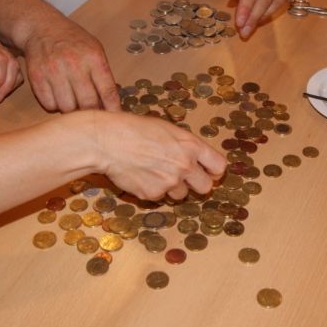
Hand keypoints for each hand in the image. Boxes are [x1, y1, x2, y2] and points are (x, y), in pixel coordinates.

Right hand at [22, 17, 120, 112]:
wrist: (42, 28)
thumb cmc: (73, 42)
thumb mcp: (95, 50)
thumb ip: (104, 75)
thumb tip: (112, 105)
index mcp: (94, 58)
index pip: (108, 92)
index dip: (113, 110)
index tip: (114, 119)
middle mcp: (74, 64)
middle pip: (88, 104)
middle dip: (92, 113)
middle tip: (92, 113)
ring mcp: (54, 71)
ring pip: (67, 108)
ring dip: (72, 110)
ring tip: (73, 101)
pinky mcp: (37, 77)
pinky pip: (49, 104)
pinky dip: (55, 105)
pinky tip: (58, 95)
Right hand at [91, 112, 225, 200]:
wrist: (107, 141)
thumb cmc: (134, 129)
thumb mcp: (167, 129)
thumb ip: (185, 145)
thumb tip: (195, 158)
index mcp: (191, 145)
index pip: (219, 166)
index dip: (214, 171)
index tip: (208, 171)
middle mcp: (184, 166)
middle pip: (206, 187)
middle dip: (197, 184)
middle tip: (184, 178)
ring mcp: (169, 182)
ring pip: (181, 194)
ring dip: (172, 187)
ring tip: (154, 171)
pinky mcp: (152, 194)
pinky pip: (159, 196)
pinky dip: (152, 189)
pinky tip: (141, 175)